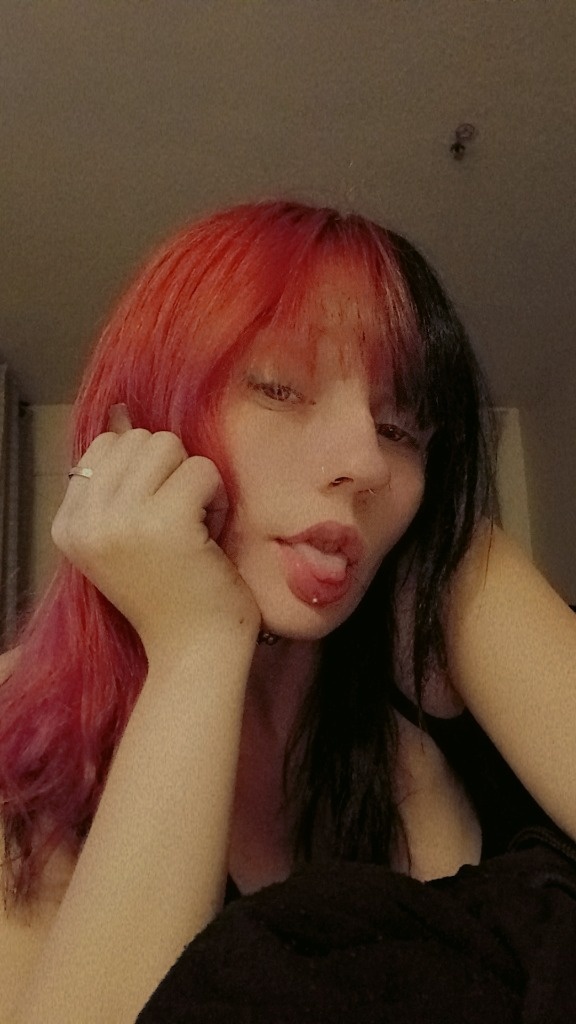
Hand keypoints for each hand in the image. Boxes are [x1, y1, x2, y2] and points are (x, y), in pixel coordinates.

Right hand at [52, 406, 260, 654]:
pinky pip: (201, 469)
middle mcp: (85, 520)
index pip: (106, 446)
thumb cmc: (170, 595)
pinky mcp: (165, 522)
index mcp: (68, 524)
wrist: (194, 652)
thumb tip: (122, 411)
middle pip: (139, 439)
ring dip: (194, 480)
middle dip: (171, 472)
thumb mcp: (125, 536)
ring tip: (195, 527)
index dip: (146, 472)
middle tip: (181, 524)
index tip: (156, 521)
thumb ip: (118, 482)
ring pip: (169, 446)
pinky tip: (210, 537)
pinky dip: (217, 497)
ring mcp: (122, 521)